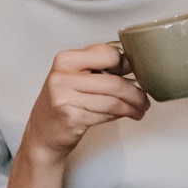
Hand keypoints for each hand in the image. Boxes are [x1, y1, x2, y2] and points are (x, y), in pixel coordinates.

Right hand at [21, 44, 150, 161]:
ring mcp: (65, 98)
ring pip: (113, 101)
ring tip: (140, 109)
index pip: (109, 54)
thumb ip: (97, 65)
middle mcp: (62, 76)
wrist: (43, 133)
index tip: (135, 73)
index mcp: (66, 59)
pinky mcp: (71, 118)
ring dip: (132, 107)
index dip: (127, 64)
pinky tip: (125, 115)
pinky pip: (106, 115)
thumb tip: (132, 60)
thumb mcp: (73, 76)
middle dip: (136, 93)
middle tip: (144, 100)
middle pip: (114, 82)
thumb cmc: (63, 102)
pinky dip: (120, 115)